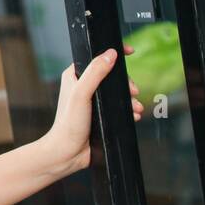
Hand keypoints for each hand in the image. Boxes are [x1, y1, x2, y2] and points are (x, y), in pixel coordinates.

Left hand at [41, 45, 143, 176]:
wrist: (68, 153)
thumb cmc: (69, 124)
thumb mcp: (81, 94)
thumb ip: (95, 73)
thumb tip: (110, 54)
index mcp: (75, 76)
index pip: (96, 57)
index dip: (113, 54)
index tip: (130, 52)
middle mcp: (83, 86)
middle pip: (112, 75)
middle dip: (126, 83)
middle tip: (134, 91)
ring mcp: (92, 101)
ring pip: (117, 92)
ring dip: (130, 99)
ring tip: (136, 108)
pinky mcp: (100, 114)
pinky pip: (118, 107)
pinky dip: (128, 110)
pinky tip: (134, 115)